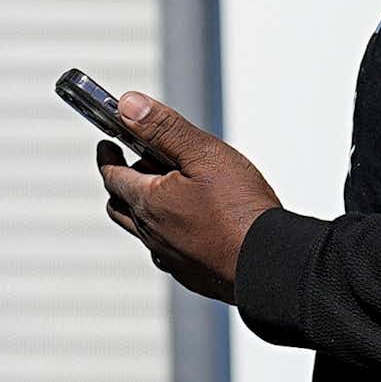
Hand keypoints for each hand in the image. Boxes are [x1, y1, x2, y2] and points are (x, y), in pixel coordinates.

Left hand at [96, 92, 280, 304]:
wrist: (274, 266)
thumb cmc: (241, 211)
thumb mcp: (203, 154)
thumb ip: (163, 128)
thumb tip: (127, 106)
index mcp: (149, 203)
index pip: (112, 176)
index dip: (107, 156)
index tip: (106, 143)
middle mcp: (153, 236)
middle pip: (121, 205)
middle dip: (123, 181)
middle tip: (137, 162)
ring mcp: (173, 259)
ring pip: (144, 230)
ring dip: (146, 207)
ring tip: (171, 188)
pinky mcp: (193, 275)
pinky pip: (167, 251)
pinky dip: (167, 232)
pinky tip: (191, 222)